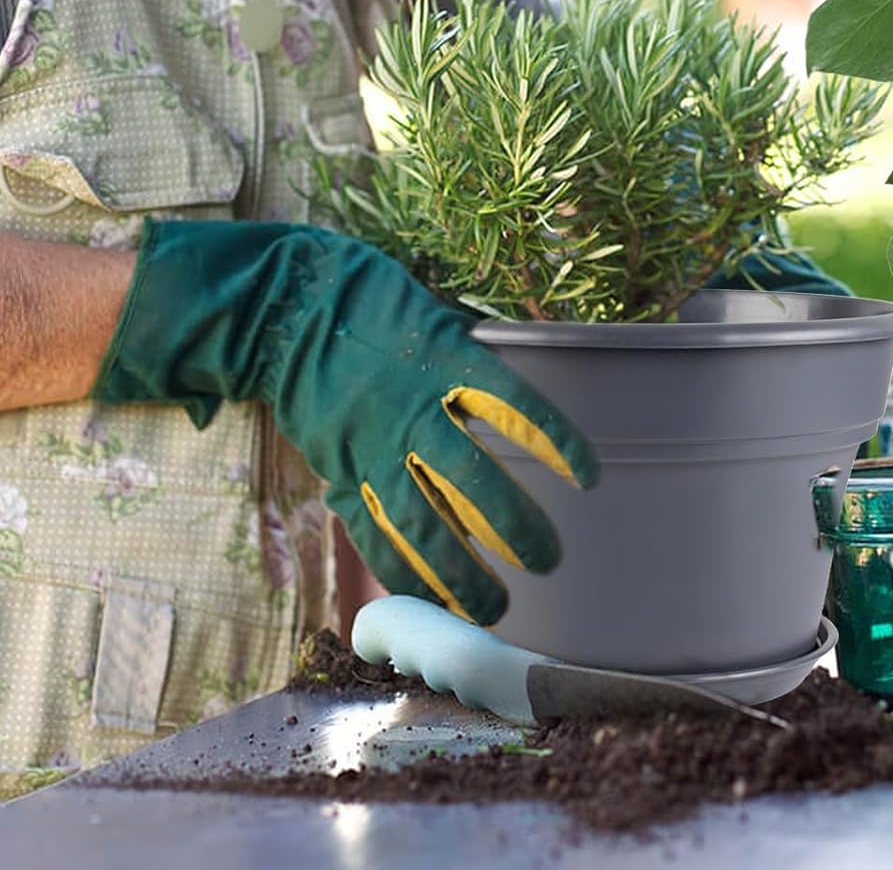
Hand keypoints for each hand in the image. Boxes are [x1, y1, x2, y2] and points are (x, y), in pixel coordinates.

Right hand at [94, 220, 596, 625]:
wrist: (285, 308)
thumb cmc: (373, 302)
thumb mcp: (436, 319)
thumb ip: (472, 368)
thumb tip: (513, 411)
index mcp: (446, 361)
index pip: (516, 407)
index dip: (556, 443)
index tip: (589, 476)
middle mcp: (412, 410)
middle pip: (472, 479)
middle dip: (515, 526)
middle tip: (550, 560)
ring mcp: (372, 446)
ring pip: (421, 521)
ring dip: (460, 571)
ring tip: (494, 608)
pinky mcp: (338, 469)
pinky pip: (372, 529)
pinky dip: (402, 568)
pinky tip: (430, 601)